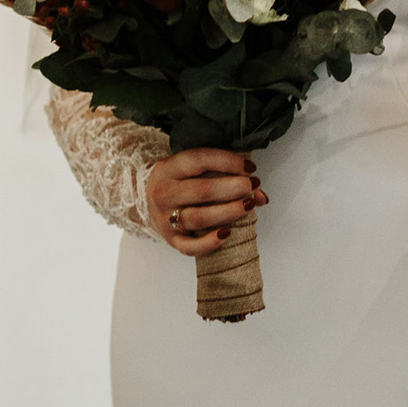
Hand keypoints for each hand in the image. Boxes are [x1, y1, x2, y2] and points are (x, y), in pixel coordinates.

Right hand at [144, 148, 265, 256]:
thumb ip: (226, 174)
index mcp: (169, 168)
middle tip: (252, 186)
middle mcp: (164, 192)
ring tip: (248, 205)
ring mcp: (165, 218)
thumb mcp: (193, 169)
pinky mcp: (170, 239)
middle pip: (201, 191)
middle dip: (232, 188)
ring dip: (227, 212)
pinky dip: (209, 243)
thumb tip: (261, 194)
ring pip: (197, 218)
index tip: (250, 168)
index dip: (227, 162)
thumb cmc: (180, 181)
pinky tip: (227, 234)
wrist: (146, 199)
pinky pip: (189, 247)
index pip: (200, 159)